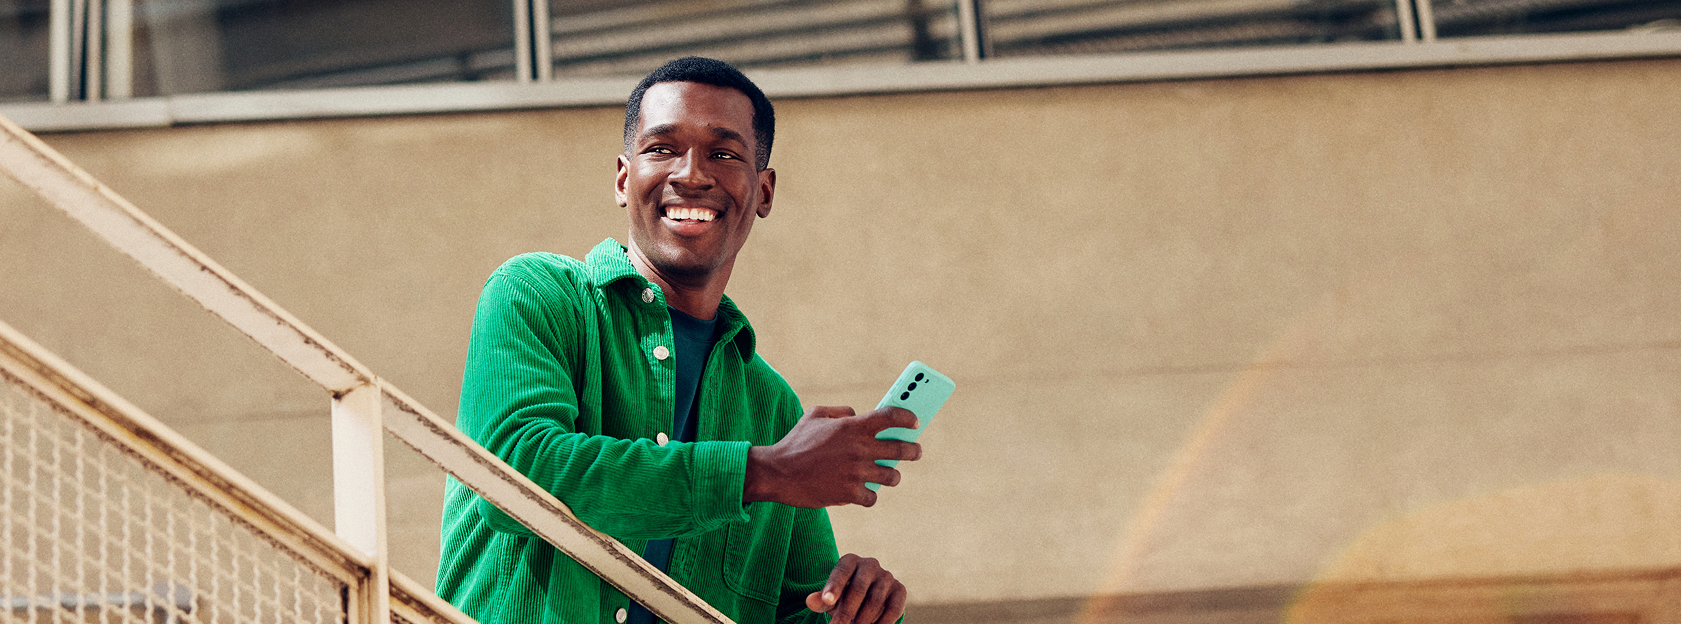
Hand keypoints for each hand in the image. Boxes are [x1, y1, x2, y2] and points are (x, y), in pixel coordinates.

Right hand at [743, 405, 920, 507]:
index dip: (908, 418)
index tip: (915, 422)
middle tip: (916, 451)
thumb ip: (841, 412)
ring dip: (893, 475)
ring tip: (890, 474)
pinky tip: (865, 492)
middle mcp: (859, 448)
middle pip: (901, 449)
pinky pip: (873, 496)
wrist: (777, 473)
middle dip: (913, 450)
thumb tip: (858, 415)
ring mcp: (856, 472)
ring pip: (892, 476)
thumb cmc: (795, 442)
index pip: (892, 416)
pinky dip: (870, 495)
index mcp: (852, 426)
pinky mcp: (850, 493)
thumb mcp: (815, 415)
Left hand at [805, 554, 905, 623]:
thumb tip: (811, 601)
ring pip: (875, 600)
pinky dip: (882, 623)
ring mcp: (886, 576)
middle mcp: (870, 565)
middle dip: (847, 611)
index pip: (842, 571)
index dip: (834, 586)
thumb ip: (821, 599)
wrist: (868, 599)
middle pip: (858, 588)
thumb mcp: (831, 598)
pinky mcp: (899, 589)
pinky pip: (893, 608)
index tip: (827, 602)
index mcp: (850, 561)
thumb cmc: (844, 596)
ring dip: (863, 620)